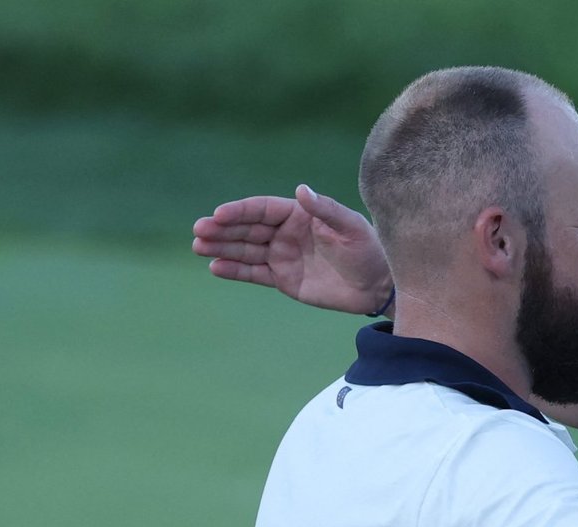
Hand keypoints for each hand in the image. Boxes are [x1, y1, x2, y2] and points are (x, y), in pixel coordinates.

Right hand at [190, 184, 391, 313]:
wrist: (378, 285)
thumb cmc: (368, 250)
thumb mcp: (350, 227)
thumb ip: (325, 210)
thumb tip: (301, 189)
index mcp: (298, 214)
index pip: (261, 209)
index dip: (239, 211)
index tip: (219, 214)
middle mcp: (285, 233)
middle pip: (247, 228)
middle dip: (222, 229)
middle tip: (199, 230)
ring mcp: (282, 256)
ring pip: (245, 250)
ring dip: (221, 248)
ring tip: (199, 247)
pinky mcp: (283, 279)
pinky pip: (253, 273)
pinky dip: (234, 270)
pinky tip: (215, 267)